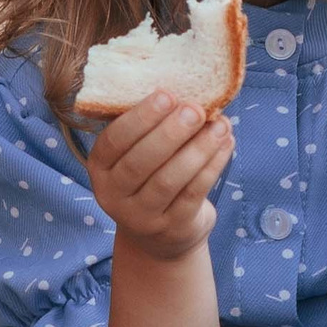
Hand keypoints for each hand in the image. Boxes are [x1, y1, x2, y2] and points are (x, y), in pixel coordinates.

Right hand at [85, 92, 234, 261]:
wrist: (159, 237)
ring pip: (169, 180)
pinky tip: (226, 144)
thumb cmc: (149, 179)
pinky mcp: (171, 228)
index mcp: (100, 168)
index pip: (113, 141)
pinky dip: (212, 166)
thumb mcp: (136, 155)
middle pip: (140, 162)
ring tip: (220, 125)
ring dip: (198, 149)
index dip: (140, 118)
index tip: (167, 94)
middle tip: (195, 109)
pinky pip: (193, 194)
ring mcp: (141, 217)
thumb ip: (148, 128)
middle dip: (170, 132)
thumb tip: (184, 89)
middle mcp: (113, 195)